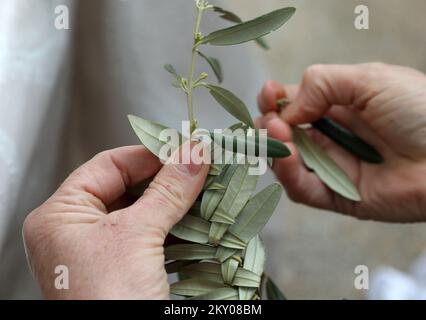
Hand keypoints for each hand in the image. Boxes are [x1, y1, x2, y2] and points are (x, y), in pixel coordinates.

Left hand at [23, 145, 208, 298]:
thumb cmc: (108, 300)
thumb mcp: (137, 235)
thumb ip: (168, 189)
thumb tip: (194, 152)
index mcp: (61, 215)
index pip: (108, 165)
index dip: (149, 154)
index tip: (185, 147)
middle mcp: (77, 231)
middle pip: (129, 188)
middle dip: (168, 180)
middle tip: (202, 168)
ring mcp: (102, 252)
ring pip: (145, 212)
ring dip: (178, 204)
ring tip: (209, 190)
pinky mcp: (125, 270)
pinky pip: (154, 237)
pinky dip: (178, 228)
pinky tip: (202, 221)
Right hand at [257, 63, 425, 221]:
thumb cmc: (421, 110)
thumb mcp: (370, 80)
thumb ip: (322, 84)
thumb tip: (287, 108)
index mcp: (339, 106)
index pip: (294, 103)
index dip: (276, 100)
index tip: (268, 95)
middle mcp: (332, 137)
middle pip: (285, 133)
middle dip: (270, 124)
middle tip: (271, 120)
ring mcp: (333, 167)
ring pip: (289, 161)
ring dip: (276, 147)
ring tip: (279, 132)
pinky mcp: (338, 197)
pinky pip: (303, 189)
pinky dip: (288, 174)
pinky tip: (287, 155)